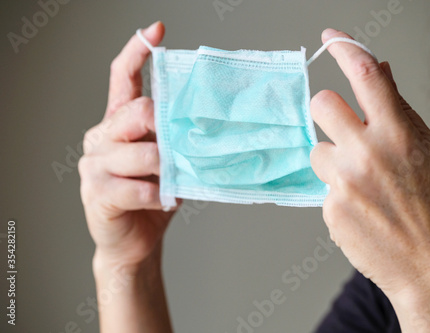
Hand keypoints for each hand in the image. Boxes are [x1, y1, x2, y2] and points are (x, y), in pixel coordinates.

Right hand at [79, 22, 179, 268]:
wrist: (135, 241)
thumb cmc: (154, 197)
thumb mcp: (167, 161)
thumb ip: (173, 138)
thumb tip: (203, 120)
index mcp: (118, 123)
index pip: (123, 78)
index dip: (137, 51)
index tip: (156, 29)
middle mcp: (102, 137)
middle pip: (134, 111)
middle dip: (162, 124)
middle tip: (178, 143)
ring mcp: (95, 165)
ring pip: (139, 153)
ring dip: (166, 168)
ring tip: (174, 180)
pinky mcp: (96, 194)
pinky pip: (134, 188)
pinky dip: (157, 195)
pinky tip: (165, 200)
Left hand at [310, 29, 429, 298]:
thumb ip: (401, 110)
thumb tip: (381, 72)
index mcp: (399, 133)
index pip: (366, 75)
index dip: (345, 48)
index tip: (331, 37)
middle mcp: (367, 152)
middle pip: (321, 104)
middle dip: (329, 111)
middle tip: (344, 128)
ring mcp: (344, 182)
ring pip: (317, 150)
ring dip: (334, 160)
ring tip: (362, 184)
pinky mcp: (330, 208)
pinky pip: (323, 187)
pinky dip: (339, 193)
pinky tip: (363, 210)